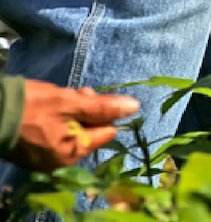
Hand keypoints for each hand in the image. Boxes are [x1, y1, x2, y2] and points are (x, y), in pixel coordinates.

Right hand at [8, 81, 139, 171]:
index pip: (107, 131)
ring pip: (75, 130)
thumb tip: (135, 107)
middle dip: (87, 109)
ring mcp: (47, 158)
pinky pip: (58, 134)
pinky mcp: (35, 151)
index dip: (102, 111)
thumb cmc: (31, 106)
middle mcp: (62, 161)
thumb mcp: (70, 103)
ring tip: (59, 98)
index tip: (87, 95)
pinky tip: (49, 107)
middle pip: (91, 131)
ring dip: (73, 112)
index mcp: (73, 153)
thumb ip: (103, 107)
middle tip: (74, 93)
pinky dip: (58, 120)